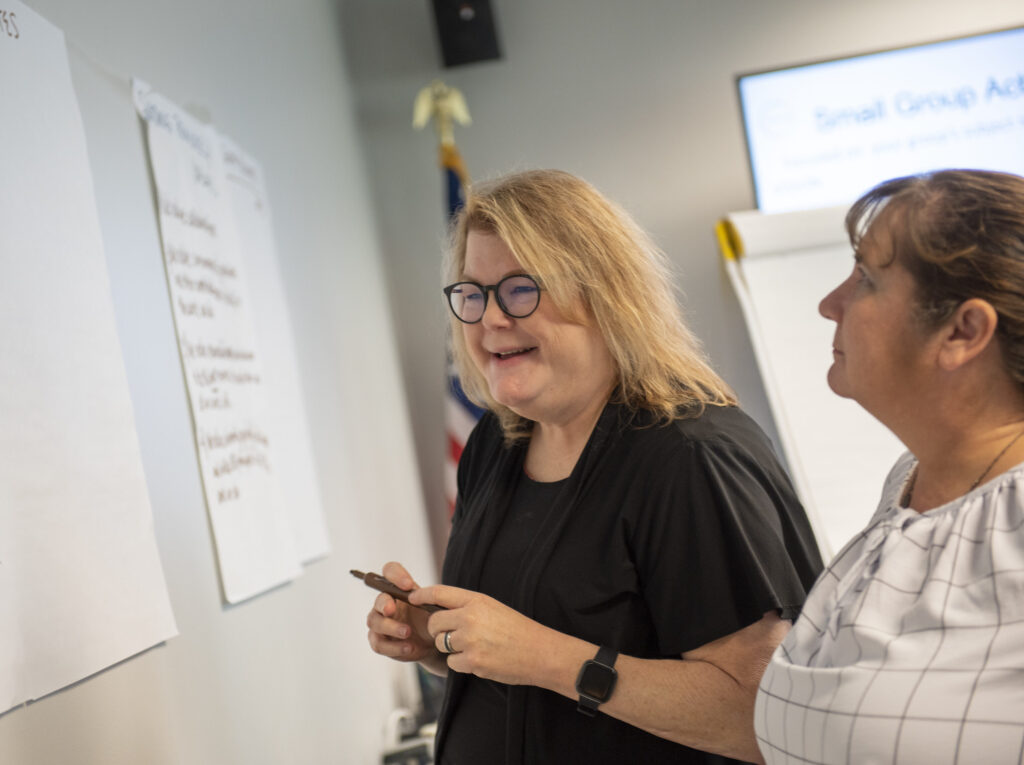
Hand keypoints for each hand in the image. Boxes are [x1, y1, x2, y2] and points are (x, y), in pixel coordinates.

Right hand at [365, 561, 434, 663]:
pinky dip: (394, 647)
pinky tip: (409, 648)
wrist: (433, 641)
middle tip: (392, 609)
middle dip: (384, 604)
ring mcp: (379, 622)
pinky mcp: (379, 641)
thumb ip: (429, 598)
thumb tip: (424, 596)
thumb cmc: (431, 618)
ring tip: (408, 632)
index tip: (408, 585)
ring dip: (391, 627)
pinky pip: (379, 644)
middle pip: (378, 599)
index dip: (395, 575)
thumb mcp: (434, 605)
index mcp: (398, 588)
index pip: (390, 571)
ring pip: (375, 622)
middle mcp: (385, 602)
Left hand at [410, 584, 551, 685]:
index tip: (412, 598)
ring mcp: (470, 641)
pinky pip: (451, 663)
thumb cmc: (517, 630)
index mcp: (476, 600)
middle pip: (434, 623)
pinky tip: (479, 659)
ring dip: (451, 648)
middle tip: (452, 635)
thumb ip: (467, 606)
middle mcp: (470, 617)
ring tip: (474, 647)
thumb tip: (438, 608)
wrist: (540, 652)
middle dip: (437, 630)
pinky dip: (461, 664)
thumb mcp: (493, 608)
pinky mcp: (472, 662)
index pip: (439, 592)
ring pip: (441, 644)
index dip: (421, 595)